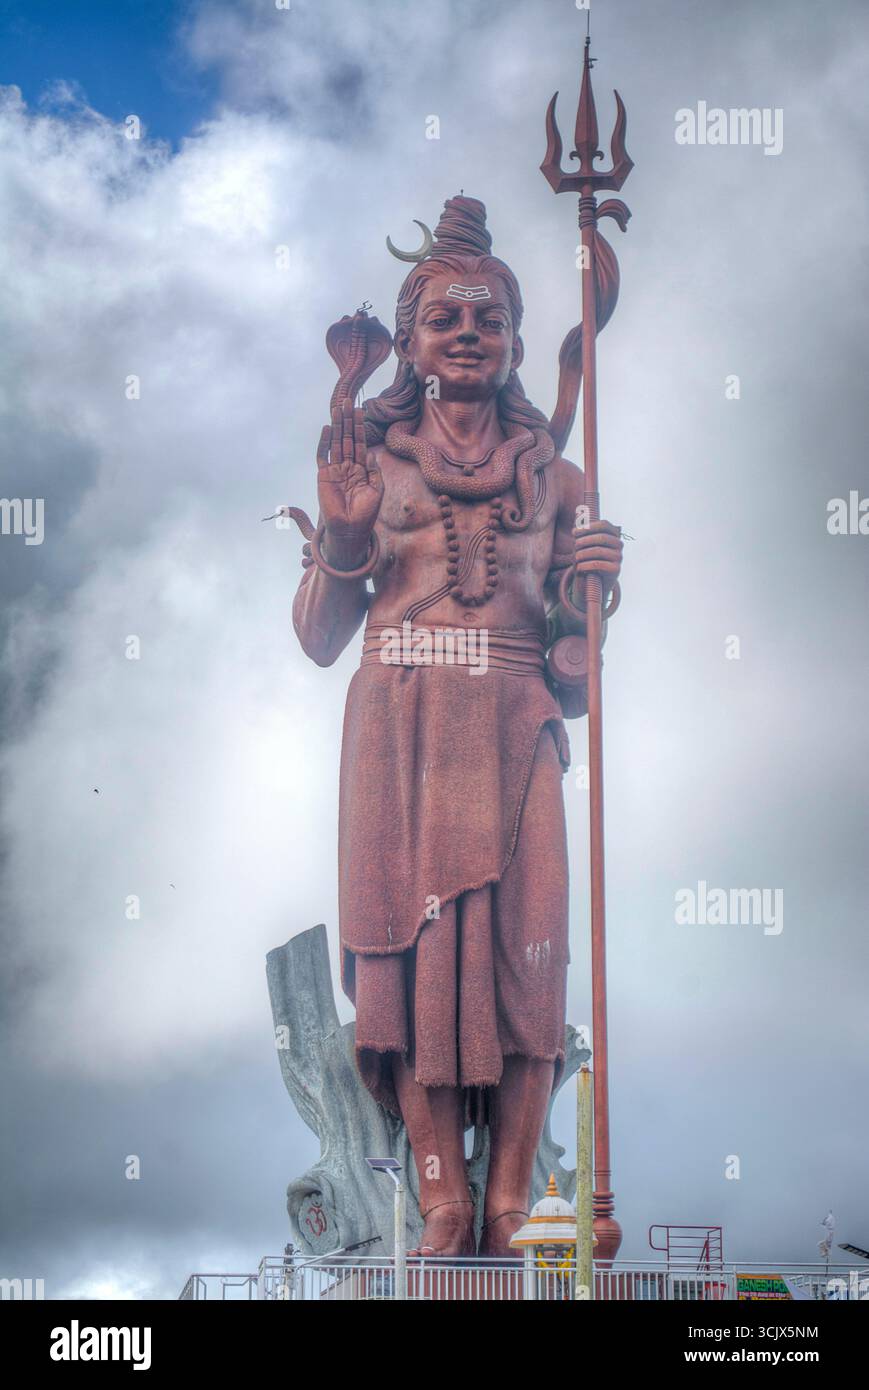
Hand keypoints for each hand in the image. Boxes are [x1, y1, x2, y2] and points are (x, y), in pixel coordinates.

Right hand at [317, 400, 382, 566]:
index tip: (361, 410)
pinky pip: (323, 456)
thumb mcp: (377, 490)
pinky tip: (327, 428)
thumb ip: (374, 471)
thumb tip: (370, 453)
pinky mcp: (324, 476)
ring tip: (339, 408)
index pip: (360, 443)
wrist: (351, 529)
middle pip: (347, 438)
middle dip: (348, 420)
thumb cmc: (366, 513)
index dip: (360, 427)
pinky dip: (324, 442)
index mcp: (361, 469)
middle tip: (348, 401)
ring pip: (336, 443)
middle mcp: (347, 466)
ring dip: (337, 425)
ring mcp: (335, 470)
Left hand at [573, 518, 622, 605]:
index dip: (589, 527)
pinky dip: (586, 565)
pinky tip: (579, 567)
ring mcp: (619, 556)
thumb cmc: (589, 559)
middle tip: (575, 545)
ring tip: (576, 557)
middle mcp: (619, 544)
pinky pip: (599, 564)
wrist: (597, 582)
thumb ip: (582, 536)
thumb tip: (574, 530)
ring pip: (599, 551)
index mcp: (613, 534)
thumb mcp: (585, 546)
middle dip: (586, 540)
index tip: (574, 532)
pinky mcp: (616, 569)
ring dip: (584, 553)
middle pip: (602, 537)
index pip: (604, 525)